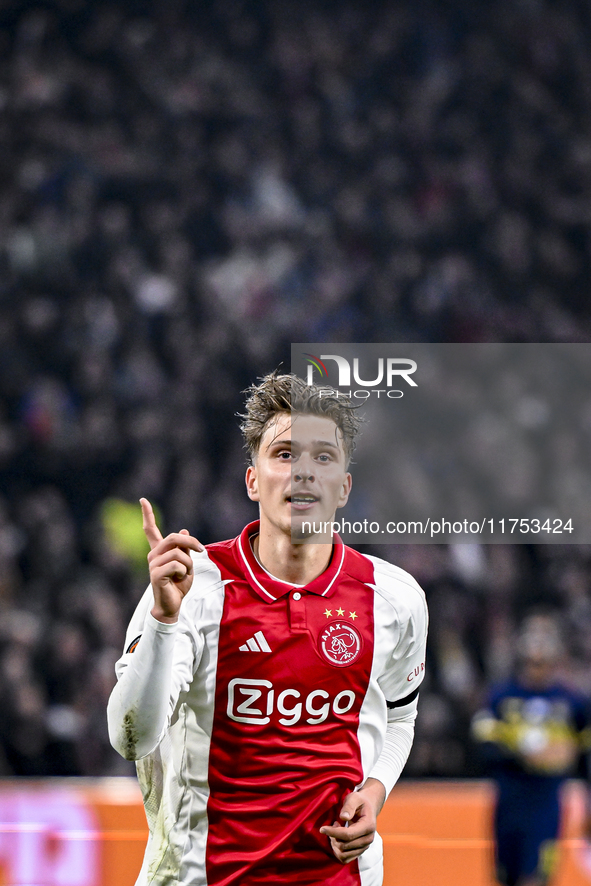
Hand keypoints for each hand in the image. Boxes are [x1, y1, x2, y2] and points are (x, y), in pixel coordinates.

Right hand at [140, 498, 203, 623]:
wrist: (172, 605)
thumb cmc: (178, 585)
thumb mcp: (187, 564)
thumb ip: (185, 549)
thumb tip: (185, 530)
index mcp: (159, 551)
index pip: (150, 529)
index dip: (147, 514)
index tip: (142, 499)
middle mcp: (153, 555)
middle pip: (174, 537)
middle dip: (191, 542)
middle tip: (201, 550)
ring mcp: (153, 564)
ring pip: (178, 553)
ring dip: (188, 564)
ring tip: (183, 574)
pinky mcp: (155, 574)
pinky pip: (177, 565)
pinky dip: (184, 572)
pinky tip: (178, 580)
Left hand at [320, 778, 385, 863]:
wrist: (368, 807)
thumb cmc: (359, 801)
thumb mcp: (354, 798)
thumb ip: (349, 806)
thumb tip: (343, 817)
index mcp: (369, 826)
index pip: (348, 835)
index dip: (333, 833)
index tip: (322, 828)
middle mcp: (368, 839)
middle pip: (345, 845)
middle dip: (334, 836)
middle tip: (333, 824)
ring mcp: (365, 847)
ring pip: (344, 854)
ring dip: (335, 844)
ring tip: (335, 830)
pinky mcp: (360, 851)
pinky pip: (346, 858)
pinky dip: (338, 851)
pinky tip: (337, 839)